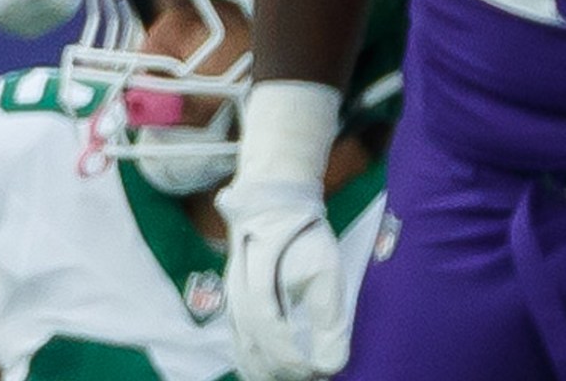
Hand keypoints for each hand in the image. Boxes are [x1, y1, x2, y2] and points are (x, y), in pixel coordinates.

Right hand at [219, 177, 349, 380]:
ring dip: (264, 370)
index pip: (275, 342)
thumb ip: (329, 321)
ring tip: (285, 378)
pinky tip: (263, 368)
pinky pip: (237, 339)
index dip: (294, 363)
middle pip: (255, 351)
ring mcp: (232, 302)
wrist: (273, 202)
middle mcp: (239, 303)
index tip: (318, 372)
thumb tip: (332, 365)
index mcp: (260, 294)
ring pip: (242, 349)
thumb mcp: (326, 273)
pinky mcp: (234, 300)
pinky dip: (252, 359)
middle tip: (308, 378)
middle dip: (281, 371)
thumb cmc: (303, 234)